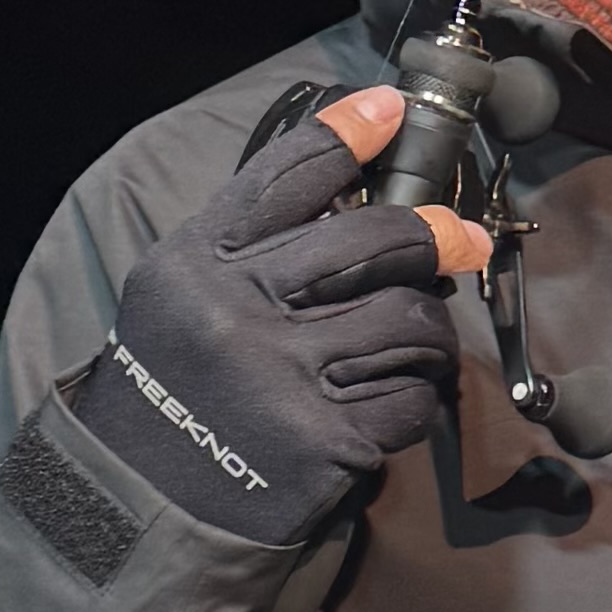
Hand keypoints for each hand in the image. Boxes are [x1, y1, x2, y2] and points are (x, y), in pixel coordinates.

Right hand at [74, 91, 490, 527]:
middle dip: (435, 235)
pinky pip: (411, 398)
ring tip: (419, 338)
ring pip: (408, 320)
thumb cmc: (181, 387)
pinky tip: (393, 399)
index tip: (391, 108)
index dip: (348, 133)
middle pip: (374, 241)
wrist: (147, 503)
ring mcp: (282, 377)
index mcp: (197, 264)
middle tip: (463, 239)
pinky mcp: (325, 440)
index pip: (285, 177)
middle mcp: (235, 312)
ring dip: (431, 329)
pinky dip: (416, 398)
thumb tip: (360, 191)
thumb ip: (253, 246)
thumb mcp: (186, 296)